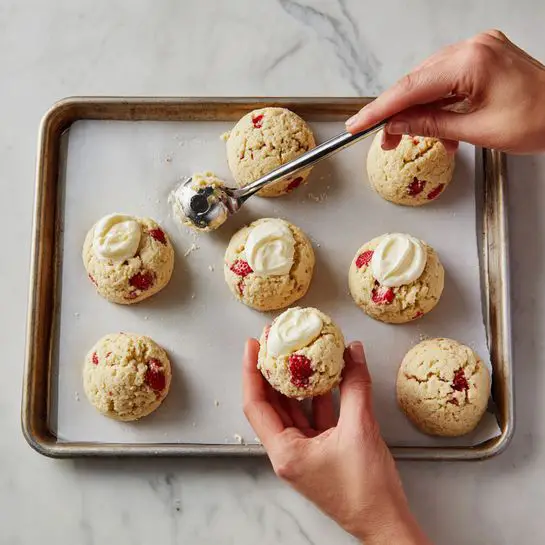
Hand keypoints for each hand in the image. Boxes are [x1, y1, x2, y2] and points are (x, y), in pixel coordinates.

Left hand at [242, 339, 430, 543]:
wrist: (385, 522)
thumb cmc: (367, 489)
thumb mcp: (360, 429)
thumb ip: (355, 386)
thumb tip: (353, 353)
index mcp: (285, 452)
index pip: (256, 405)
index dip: (251, 372)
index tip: (252, 346)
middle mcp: (288, 452)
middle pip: (270, 405)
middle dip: (270, 372)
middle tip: (273, 343)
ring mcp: (303, 453)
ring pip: (292, 410)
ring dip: (294, 383)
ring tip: (296, 355)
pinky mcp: (319, 452)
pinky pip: (312, 417)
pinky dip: (317, 397)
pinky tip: (326, 378)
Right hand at [346, 30, 544, 153]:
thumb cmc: (539, 121)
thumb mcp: (476, 131)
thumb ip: (430, 125)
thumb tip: (396, 126)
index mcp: (473, 60)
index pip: (411, 87)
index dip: (380, 109)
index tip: (358, 124)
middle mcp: (474, 47)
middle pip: (417, 82)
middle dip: (397, 114)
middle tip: (382, 140)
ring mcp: (479, 50)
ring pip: (430, 83)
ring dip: (418, 113)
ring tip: (409, 139)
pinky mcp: (483, 59)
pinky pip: (448, 81)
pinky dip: (438, 106)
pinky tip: (438, 129)